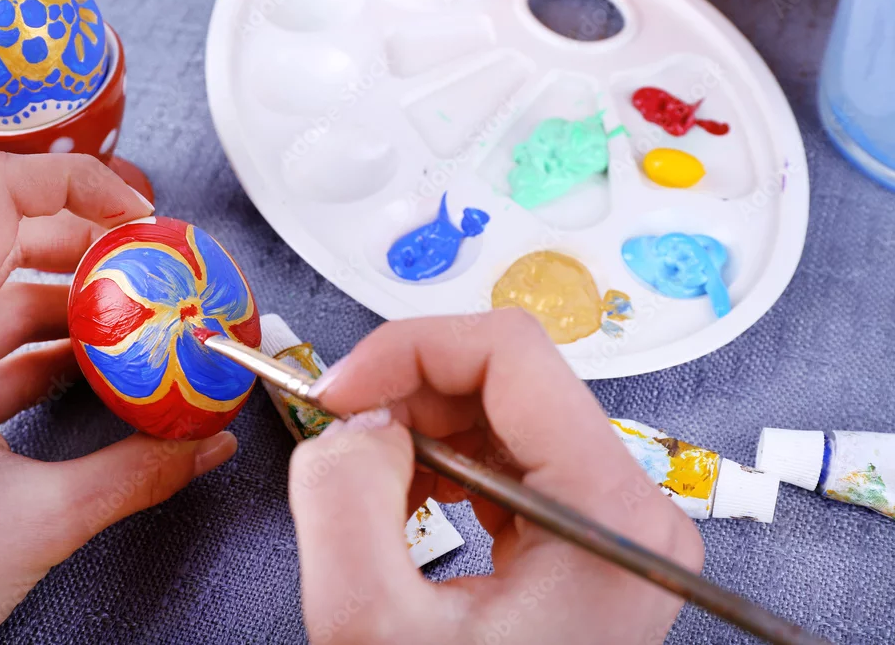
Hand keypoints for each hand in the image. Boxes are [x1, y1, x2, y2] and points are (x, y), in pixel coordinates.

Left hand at [0, 152, 239, 643]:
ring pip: (0, 301)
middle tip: (155, 268)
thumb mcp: (34, 522)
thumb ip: (138, 475)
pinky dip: (49, 356)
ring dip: (76, 308)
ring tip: (140, 327)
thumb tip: (206, 446)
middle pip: (6, 239)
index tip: (141, 218)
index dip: (78, 183)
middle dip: (92, 246)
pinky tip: (98, 377)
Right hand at [289, 310, 703, 643]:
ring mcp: (608, 524)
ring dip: (417, 432)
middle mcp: (628, 508)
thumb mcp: (371, 630)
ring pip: (500, 416)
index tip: (337, 392)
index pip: (510, 354)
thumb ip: (343, 500)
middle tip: (338, 437)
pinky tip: (403, 504)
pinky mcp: (579, 538)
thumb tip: (354, 422)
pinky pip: (503, 462)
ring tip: (367, 486)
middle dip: (405, 394)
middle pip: (507, 380)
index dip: (408, 350)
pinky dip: (438, 466)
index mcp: (607, 515)